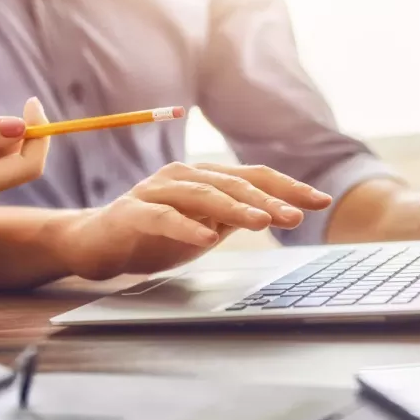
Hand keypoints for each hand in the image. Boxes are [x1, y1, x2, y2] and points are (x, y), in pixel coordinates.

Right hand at [57, 162, 331, 279]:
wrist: (98, 243)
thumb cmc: (152, 235)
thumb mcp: (201, 226)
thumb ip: (231, 216)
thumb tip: (275, 211)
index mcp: (202, 179)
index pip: (252, 178)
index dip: (287, 187)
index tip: (320, 202)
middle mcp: (181, 177)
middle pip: (232, 183)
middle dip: (268, 199)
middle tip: (298, 215)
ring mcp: (155, 191)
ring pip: (202, 195)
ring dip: (235, 208)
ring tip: (263, 223)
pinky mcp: (132, 211)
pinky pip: (162, 217)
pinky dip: (185, 226)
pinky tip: (207, 238)